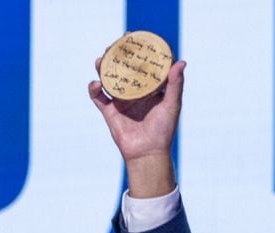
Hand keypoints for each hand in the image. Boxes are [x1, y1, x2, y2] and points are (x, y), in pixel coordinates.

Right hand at [89, 51, 185, 197]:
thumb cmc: (164, 130)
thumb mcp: (172, 104)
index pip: (142, 65)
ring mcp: (121, 101)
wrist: (148, 153)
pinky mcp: (109, 112)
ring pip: (108, 78)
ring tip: (101, 60)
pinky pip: (97, 97)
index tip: (133, 36)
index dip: (137, 51)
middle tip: (114, 45)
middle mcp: (135, 93)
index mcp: (150, 89)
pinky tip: (96, 83)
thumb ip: (175, 84)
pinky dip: (93, 88)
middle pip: (122, 68)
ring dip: (102, 67)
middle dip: (116, 55)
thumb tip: (181, 61)